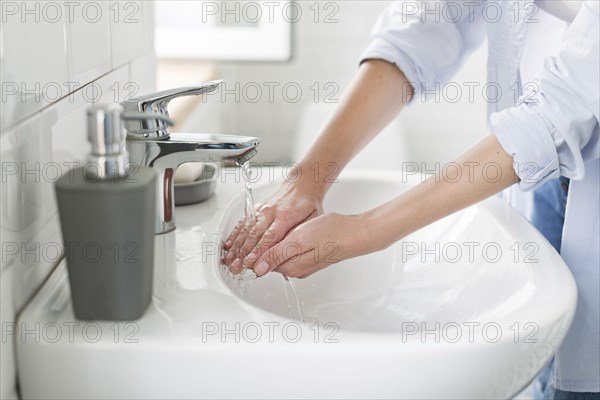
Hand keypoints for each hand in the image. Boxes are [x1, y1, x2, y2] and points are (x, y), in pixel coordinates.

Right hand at [223, 181, 323, 273]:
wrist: (302, 184)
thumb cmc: (308, 204)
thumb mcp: (313, 220)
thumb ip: (300, 237)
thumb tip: (289, 256)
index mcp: (286, 216)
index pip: (270, 237)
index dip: (259, 251)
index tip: (251, 263)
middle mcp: (270, 212)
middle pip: (254, 235)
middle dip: (243, 253)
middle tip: (237, 267)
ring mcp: (262, 210)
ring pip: (246, 230)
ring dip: (236, 247)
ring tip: (229, 261)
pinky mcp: (256, 209)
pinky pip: (243, 223)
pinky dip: (234, 235)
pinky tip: (229, 246)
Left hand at [251, 212, 373, 277]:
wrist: (355, 234)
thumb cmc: (331, 234)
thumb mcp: (298, 240)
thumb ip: (277, 254)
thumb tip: (257, 268)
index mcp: (291, 267)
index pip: (262, 261)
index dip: (255, 248)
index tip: (253, 236)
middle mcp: (296, 269)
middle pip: (271, 259)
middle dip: (265, 247)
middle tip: (264, 232)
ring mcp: (305, 264)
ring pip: (281, 254)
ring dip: (277, 243)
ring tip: (280, 229)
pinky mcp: (312, 257)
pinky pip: (292, 251)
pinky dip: (288, 242)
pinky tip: (294, 232)